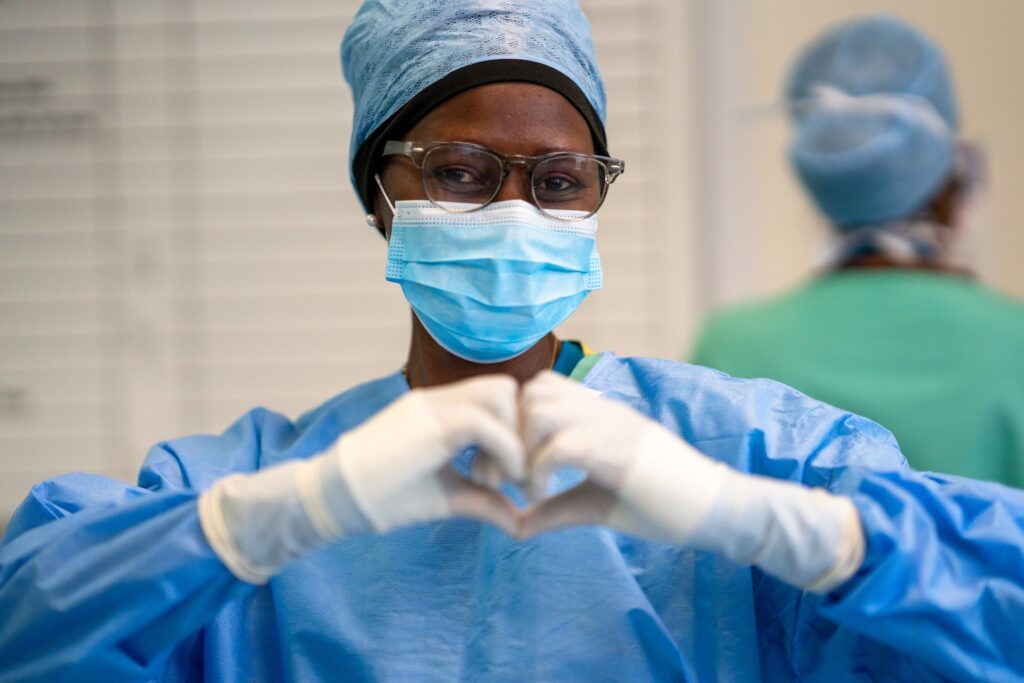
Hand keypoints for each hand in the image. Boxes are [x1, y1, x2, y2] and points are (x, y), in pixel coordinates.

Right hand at [200, 375, 524, 583]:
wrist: (334, 498)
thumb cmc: (385, 498)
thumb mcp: (447, 497)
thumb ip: (485, 501)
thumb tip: (522, 524)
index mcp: (444, 409)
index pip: (500, 397)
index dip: (517, 431)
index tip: (514, 474)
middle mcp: (441, 399)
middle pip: (507, 389)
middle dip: (523, 430)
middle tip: (514, 476)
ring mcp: (434, 405)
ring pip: (502, 395)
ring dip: (515, 437)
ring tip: (503, 480)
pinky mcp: (428, 423)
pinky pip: (484, 422)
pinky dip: (504, 451)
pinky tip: (496, 481)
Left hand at [518, 371, 729, 543]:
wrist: (717, 510)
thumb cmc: (661, 506)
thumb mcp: (595, 504)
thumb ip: (555, 508)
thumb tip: (514, 526)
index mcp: (598, 414)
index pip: (541, 387)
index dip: (516, 423)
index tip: (514, 466)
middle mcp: (602, 410)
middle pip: (531, 393)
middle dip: (511, 435)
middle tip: (512, 478)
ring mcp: (612, 426)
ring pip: (539, 409)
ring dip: (523, 449)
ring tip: (529, 486)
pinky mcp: (619, 451)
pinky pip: (560, 446)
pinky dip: (539, 472)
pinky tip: (542, 497)